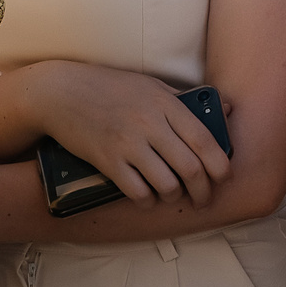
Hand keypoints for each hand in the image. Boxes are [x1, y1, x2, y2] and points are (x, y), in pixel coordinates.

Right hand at [10, 66, 231, 206]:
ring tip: (172, 195)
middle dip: (203, 191)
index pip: (204, 139)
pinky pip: (138, 192)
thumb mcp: (151, 86)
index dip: (220, 164)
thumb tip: (224, 110)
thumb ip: (185, 101)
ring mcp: (128, 144)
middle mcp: (150, 123)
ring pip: (167, 185)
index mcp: (165, 103)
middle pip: (191, 168)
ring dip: (174, 197)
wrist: (61, 92)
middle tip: (203, 199)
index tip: (224, 178)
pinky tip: (148, 196)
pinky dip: (148, 201)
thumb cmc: (110, 88)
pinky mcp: (107, 161)